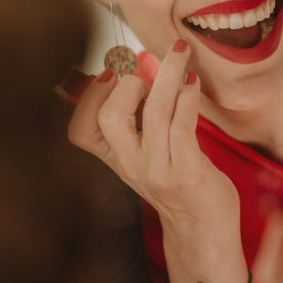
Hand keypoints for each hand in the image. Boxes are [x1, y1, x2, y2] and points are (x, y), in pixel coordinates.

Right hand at [67, 40, 244, 282]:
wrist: (202, 230)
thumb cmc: (178, 182)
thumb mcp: (147, 152)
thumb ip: (136, 116)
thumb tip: (131, 64)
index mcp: (115, 159)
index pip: (80, 131)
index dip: (88, 97)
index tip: (110, 71)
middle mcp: (131, 165)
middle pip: (109, 118)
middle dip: (129, 82)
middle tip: (148, 65)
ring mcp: (158, 171)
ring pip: (153, 112)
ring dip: (168, 74)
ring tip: (180, 52)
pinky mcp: (187, 173)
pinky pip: (183, 126)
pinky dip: (187, 96)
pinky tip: (194, 83)